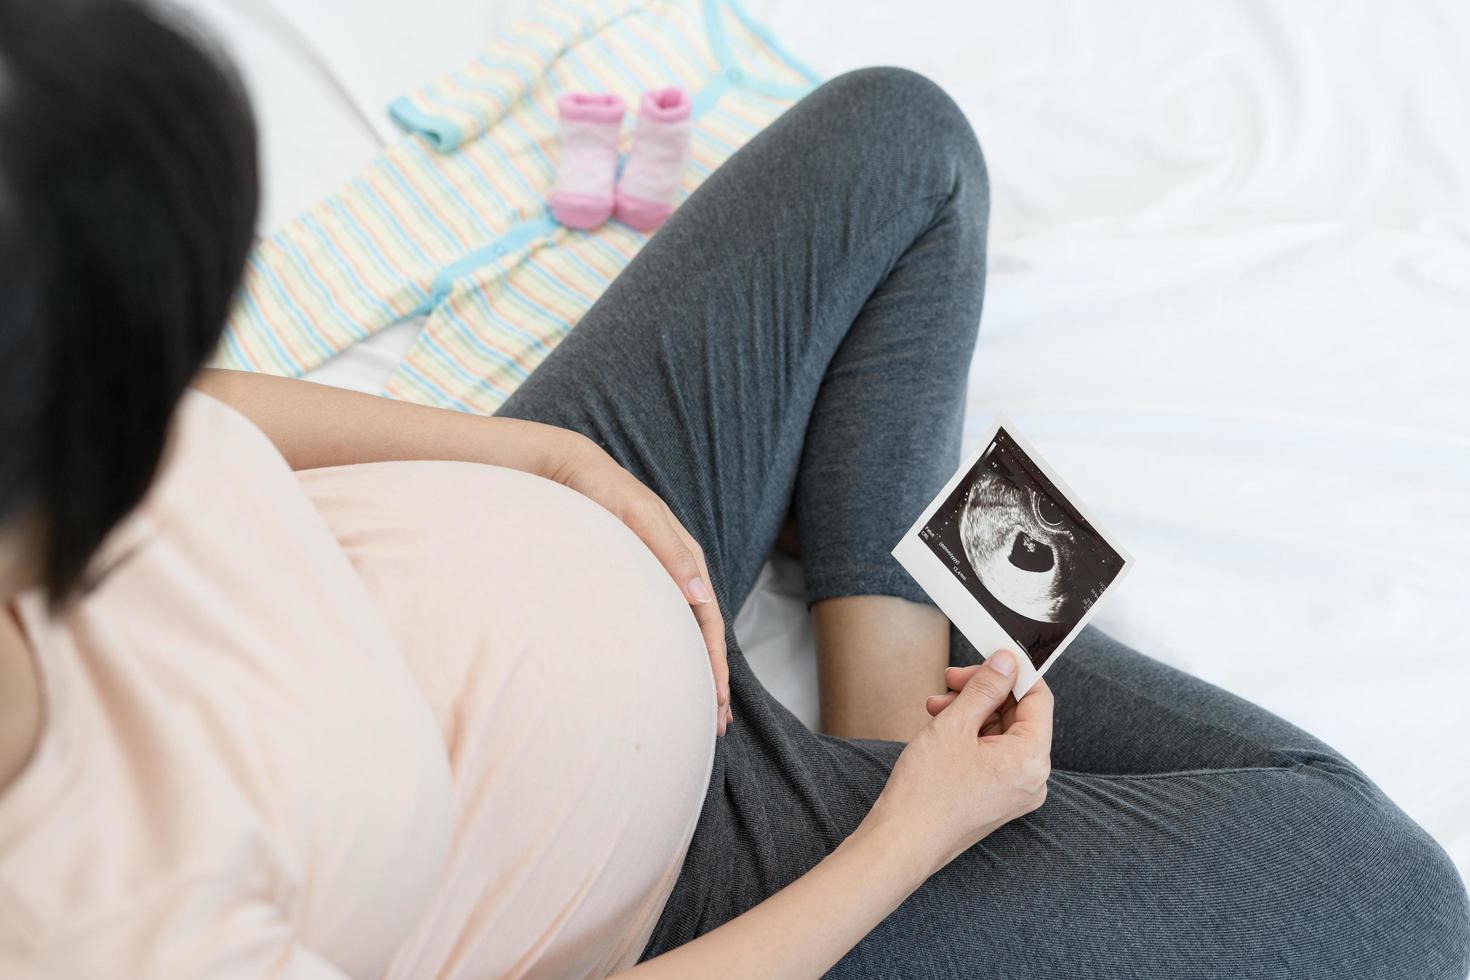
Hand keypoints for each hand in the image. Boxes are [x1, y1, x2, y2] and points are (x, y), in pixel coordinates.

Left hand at [550, 434, 730, 733]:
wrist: (569, 471)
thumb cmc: (603, 492)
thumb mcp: (638, 517)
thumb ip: (668, 552)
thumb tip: (700, 596)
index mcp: (687, 559)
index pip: (709, 623)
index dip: (714, 666)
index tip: (717, 703)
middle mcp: (678, 573)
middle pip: (703, 637)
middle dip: (712, 682)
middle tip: (717, 727)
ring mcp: (658, 580)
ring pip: (684, 636)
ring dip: (695, 676)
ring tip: (702, 715)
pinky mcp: (637, 583)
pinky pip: (664, 627)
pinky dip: (672, 657)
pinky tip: (668, 678)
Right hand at [860, 650, 1052, 877]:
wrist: (901, 843)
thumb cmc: (927, 791)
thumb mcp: (955, 725)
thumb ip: (985, 688)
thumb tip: (1007, 661)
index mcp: (1032, 760)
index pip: (1038, 698)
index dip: (1013, 672)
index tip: (986, 655)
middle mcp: (1032, 778)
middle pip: (1019, 715)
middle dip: (984, 692)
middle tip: (950, 680)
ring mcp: (1014, 791)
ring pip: (1001, 733)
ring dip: (971, 712)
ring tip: (936, 707)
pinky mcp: (996, 798)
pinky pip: (992, 754)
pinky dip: (969, 735)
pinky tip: (940, 727)